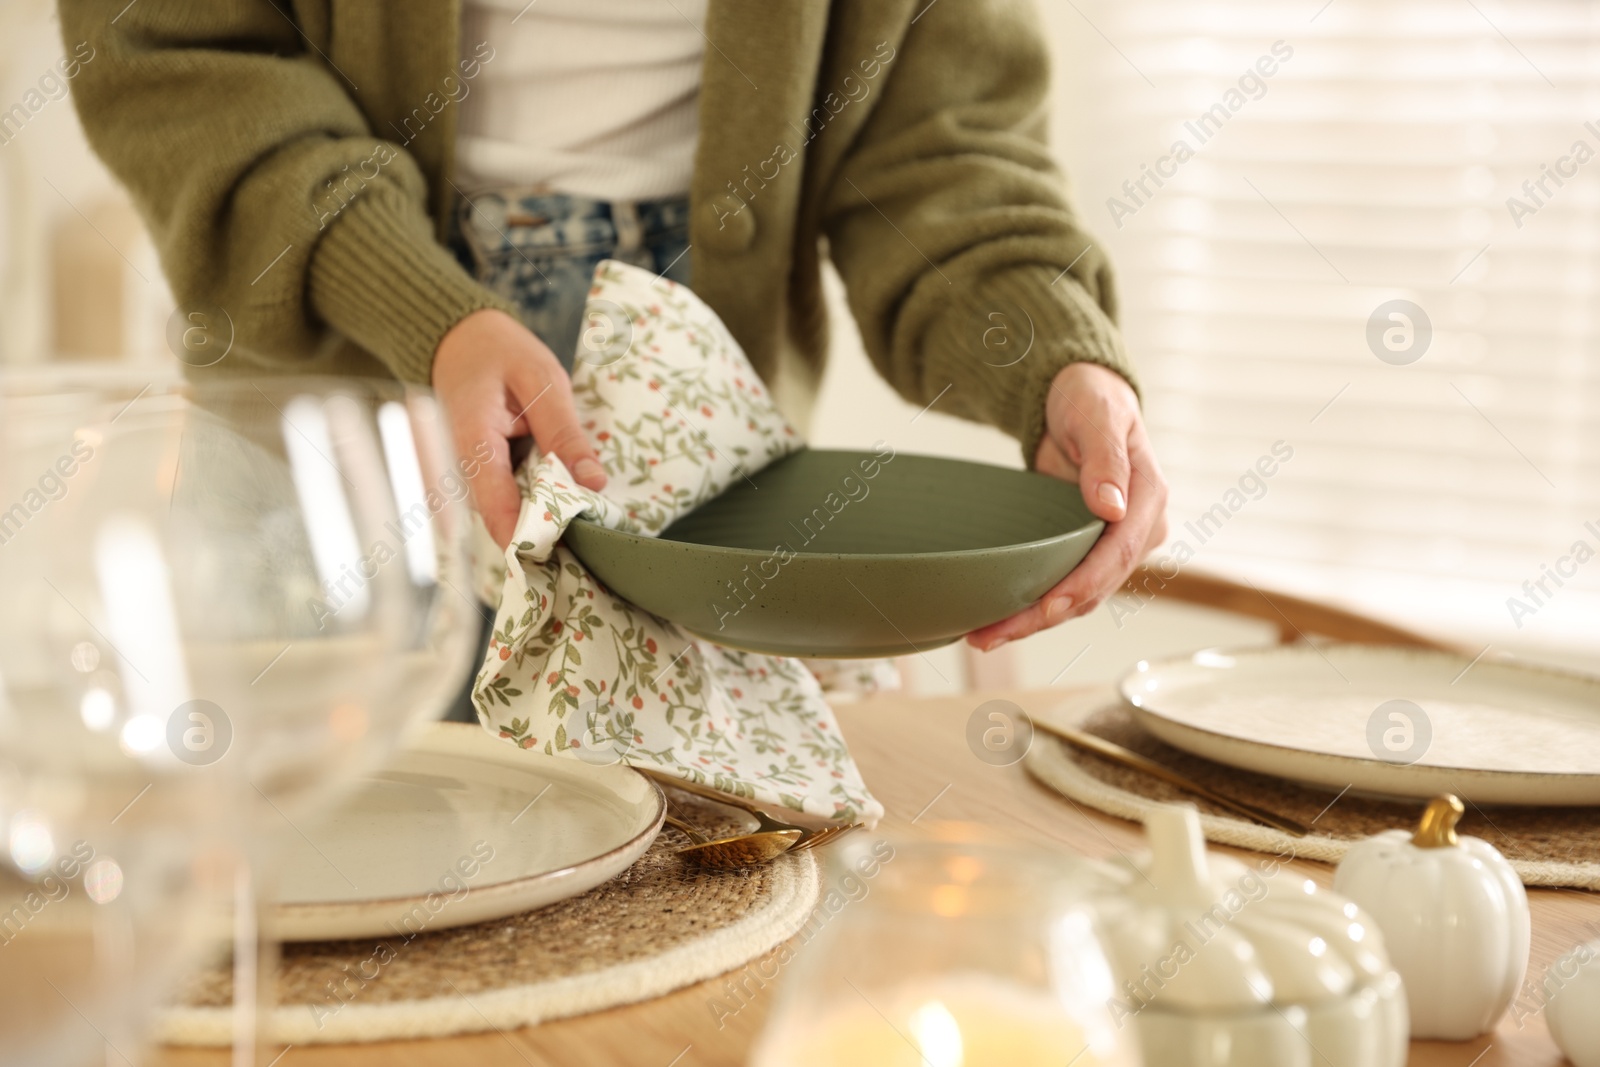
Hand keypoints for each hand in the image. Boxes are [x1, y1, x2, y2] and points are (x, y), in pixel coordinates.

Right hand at [432, 309, 605, 546]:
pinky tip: (563, 497)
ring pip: (508, 512)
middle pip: (504, 518)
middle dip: (546, 531)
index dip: (531, 539)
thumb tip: (594, 483)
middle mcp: (461, 468)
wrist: (460, 339)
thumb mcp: (543, 381)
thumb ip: (564, 433)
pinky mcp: (479, 475)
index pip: (497, 510)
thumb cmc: (500, 353)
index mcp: (473, 443)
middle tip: (591, 537)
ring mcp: (468, 475)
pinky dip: (536, 500)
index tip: (568, 556)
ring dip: (543, 517)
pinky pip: (508, 498)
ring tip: (583, 521)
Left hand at [967, 362, 1167, 649]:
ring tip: (982, 637)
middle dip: (1045, 616)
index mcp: (1149, 499)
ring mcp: (1114, 544)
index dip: (1083, 585)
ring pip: (1078, 597)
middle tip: (992, 635)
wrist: (1080, 398)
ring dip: (1033, 621)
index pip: (1118, 555)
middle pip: (1095, 588)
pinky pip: (1065, 585)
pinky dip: (1033, 605)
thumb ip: (1106, 458)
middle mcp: (1138, 530)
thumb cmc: (1091, 399)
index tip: (1048, 606)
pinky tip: (997, 618)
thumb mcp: (1098, 416)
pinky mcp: (1089, 549)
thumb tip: (1113, 508)